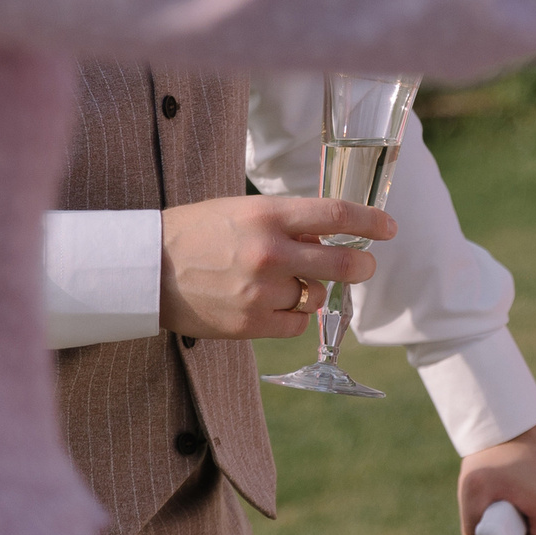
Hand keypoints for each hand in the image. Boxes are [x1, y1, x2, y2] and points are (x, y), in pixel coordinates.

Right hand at [158, 196, 395, 339]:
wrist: (146, 269)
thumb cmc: (197, 233)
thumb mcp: (243, 210)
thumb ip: (287, 222)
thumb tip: (330, 236)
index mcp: (269, 215)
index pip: (336, 214)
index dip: (370, 221)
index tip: (389, 228)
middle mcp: (270, 252)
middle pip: (342, 262)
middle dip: (362, 266)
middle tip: (365, 266)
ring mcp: (261, 291)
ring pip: (316, 296)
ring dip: (310, 290)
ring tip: (282, 282)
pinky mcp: (250, 324)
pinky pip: (294, 324)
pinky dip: (291, 316)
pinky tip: (270, 305)